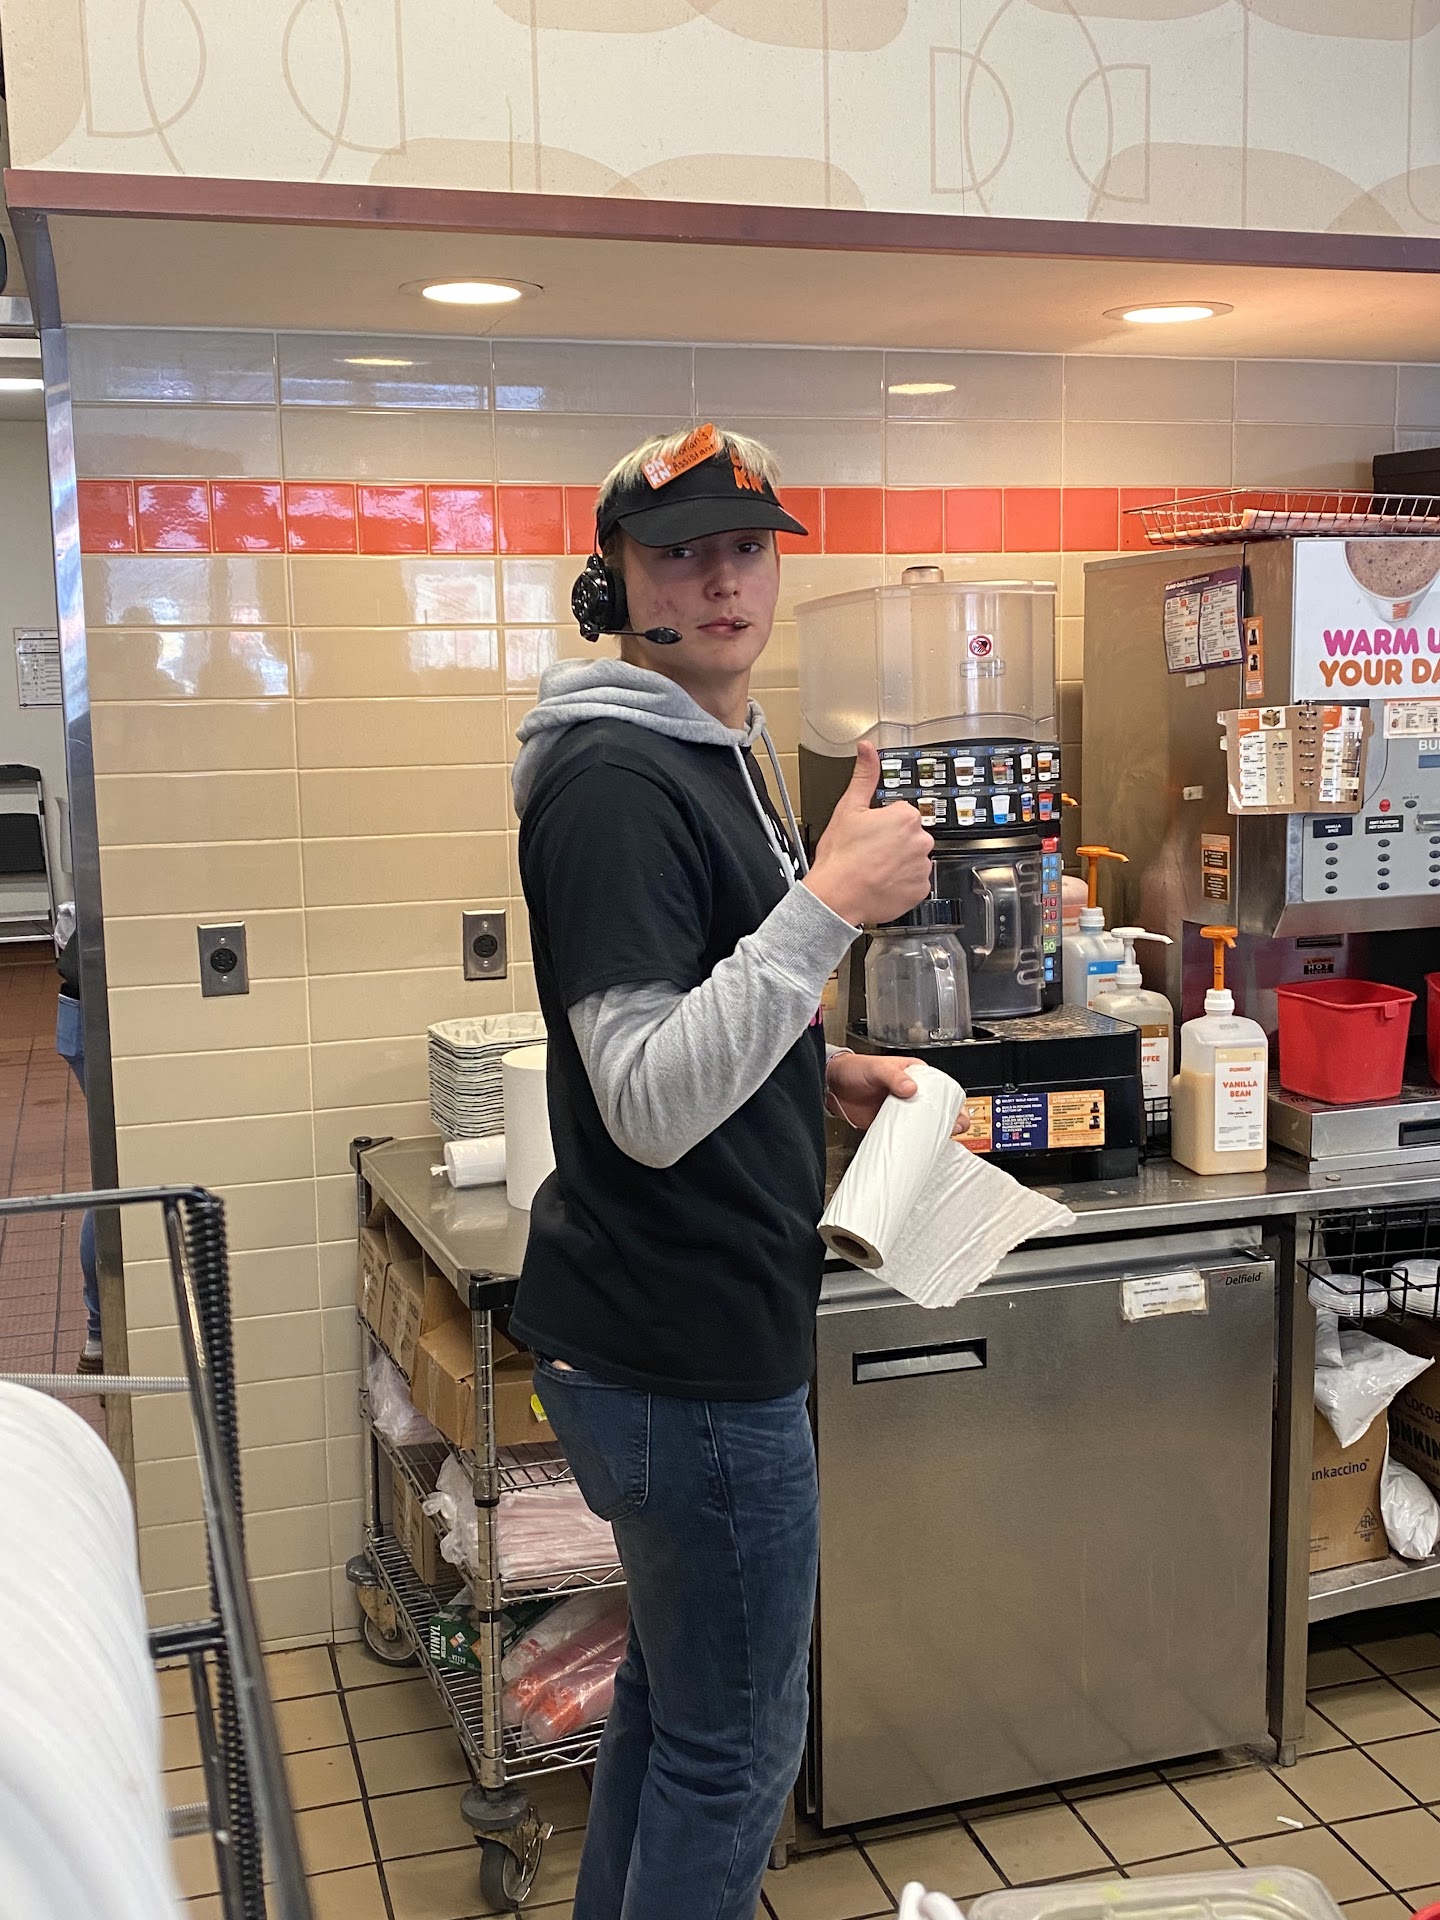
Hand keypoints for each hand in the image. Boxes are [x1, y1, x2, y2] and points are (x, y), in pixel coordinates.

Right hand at [804, 741, 934, 927]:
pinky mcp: (920, 889)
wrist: (837, 896)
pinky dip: (901, 883)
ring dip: (898, 863)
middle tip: (869, 851)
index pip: (900, 813)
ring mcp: (922, 866)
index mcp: (905, 817)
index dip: (882, 823)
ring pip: (912, 859)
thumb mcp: (848, 808)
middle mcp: (920, 840)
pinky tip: (882, 882)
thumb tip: (867, 749)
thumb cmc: (840, 856)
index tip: (868, 833)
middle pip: (909, 836)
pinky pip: (914, 882)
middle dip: (893, 842)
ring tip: (873, 868)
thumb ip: (864, 776)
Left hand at [826, 1051, 970, 1133]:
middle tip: (954, 1131)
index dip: (954, 1102)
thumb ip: (892, 1076)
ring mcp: (902, 1111)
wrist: (833, 1086)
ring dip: (934, 1134)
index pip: (942, 1088)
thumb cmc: (855, 1069)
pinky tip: (921, 1150)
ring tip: (942, 1143)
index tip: (958, 1114)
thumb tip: (910, 1088)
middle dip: (950, 1121)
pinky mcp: (891, 1125)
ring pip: (925, 1125)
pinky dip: (915, 1144)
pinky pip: (907, 1136)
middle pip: (939, 1109)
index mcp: (915, 1075)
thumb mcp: (877, 1068)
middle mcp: (913, 1093)